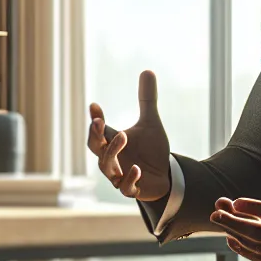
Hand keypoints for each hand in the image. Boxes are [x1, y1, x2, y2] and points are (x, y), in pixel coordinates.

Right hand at [88, 70, 171, 201]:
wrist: (166, 175)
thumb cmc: (152, 150)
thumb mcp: (151, 122)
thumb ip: (147, 99)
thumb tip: (147, 70)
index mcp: (113, 142)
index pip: (98, 130)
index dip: (94, 119)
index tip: (94, 105)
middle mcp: (112, 159)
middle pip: (96, 148)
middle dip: (96, 136)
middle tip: (100, 122)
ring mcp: (119, 176)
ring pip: (107, 167)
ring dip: (113, 153)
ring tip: (124, 136)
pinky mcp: (132, 189)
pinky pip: (125, 187)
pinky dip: (129, 178)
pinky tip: (137, 169)